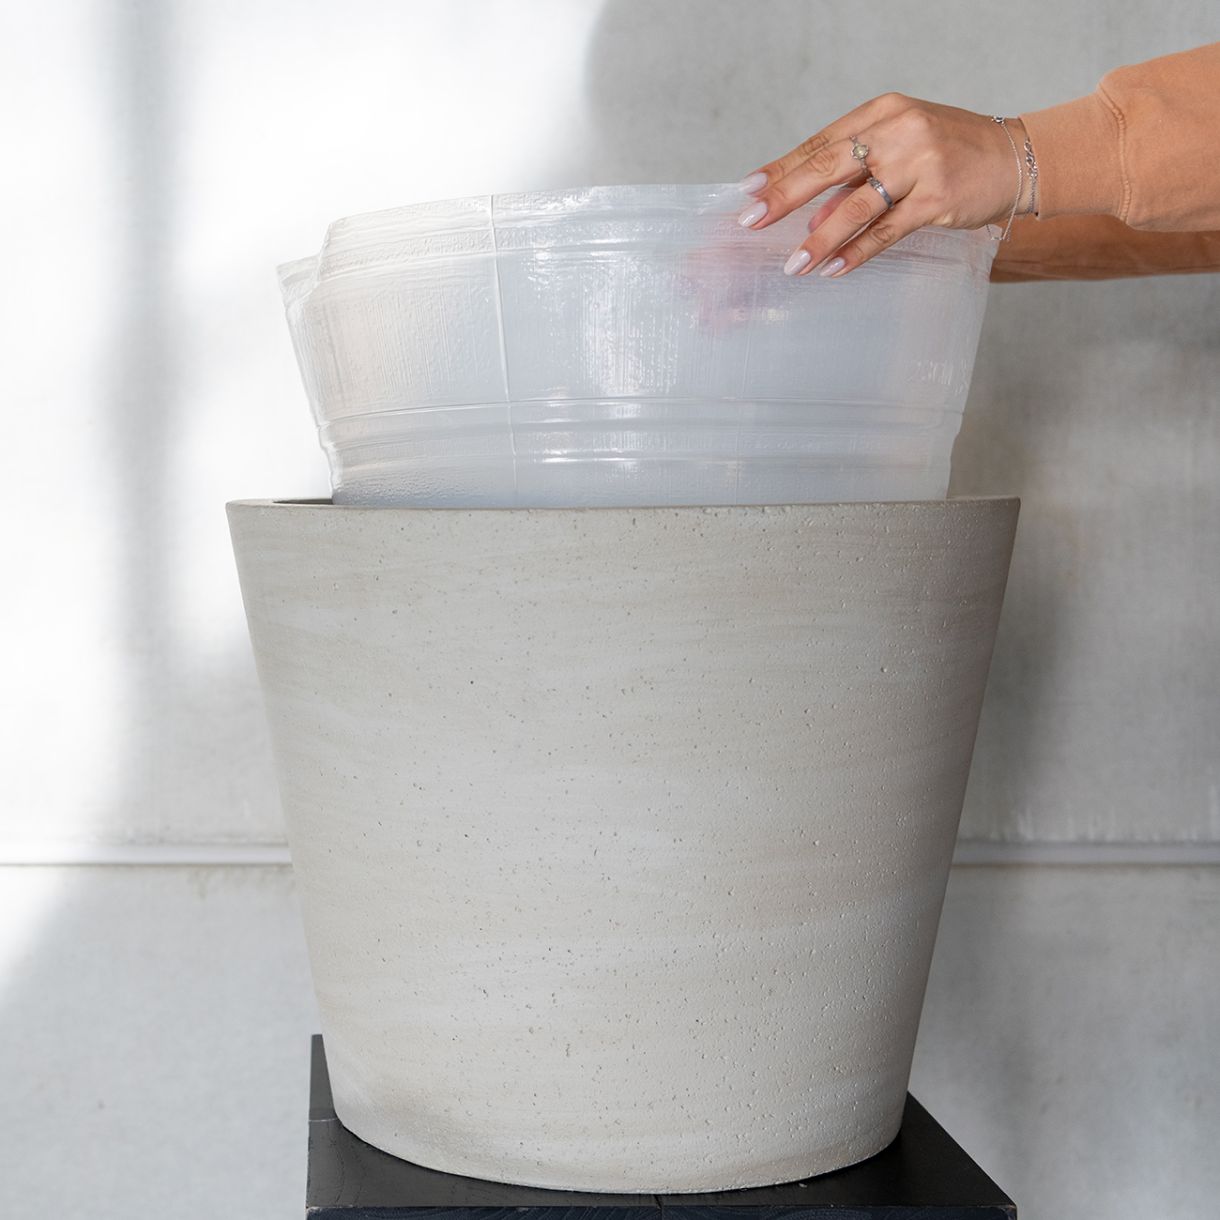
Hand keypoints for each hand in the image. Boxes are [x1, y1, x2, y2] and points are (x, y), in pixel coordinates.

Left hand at [737, 94, 1031, 276]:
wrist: (1016, 157)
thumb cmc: (950, 154)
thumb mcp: (900, 153)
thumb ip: (856, 182)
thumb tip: (813, 217)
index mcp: (882, 113)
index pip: (820, 143)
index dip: (781, 167)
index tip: (748, 189)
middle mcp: (898, 131)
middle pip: (829, 166)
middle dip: (785, 196)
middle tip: (752, 220)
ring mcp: (920, 164)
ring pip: (857, 205)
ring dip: (820, 238)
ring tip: (794, 264)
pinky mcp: (937, 199)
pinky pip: (887, 231)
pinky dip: (857, 252)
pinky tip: (833, 269)